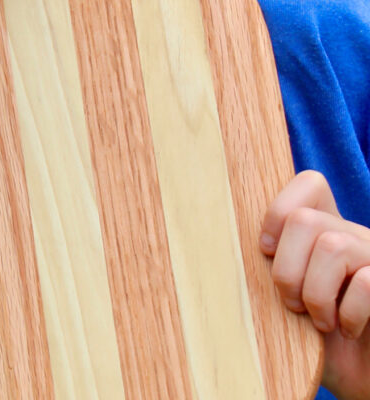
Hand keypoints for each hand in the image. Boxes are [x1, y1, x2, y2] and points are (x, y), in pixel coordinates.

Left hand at [262, 169, 369, 399]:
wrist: (358, 374)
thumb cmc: (313, 337)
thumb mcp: (285, 294)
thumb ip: (265, 264)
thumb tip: (205, 242)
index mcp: (327, 229)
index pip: (310, 184)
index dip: (278, 210)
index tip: (264, 251)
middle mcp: (353, 236)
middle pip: (305, 219)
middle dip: (286, 267)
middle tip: (290, 302)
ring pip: (332, 246)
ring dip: (314, 292)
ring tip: (318, 319)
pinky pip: (366, 283)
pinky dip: (347, 313)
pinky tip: (346, 329)